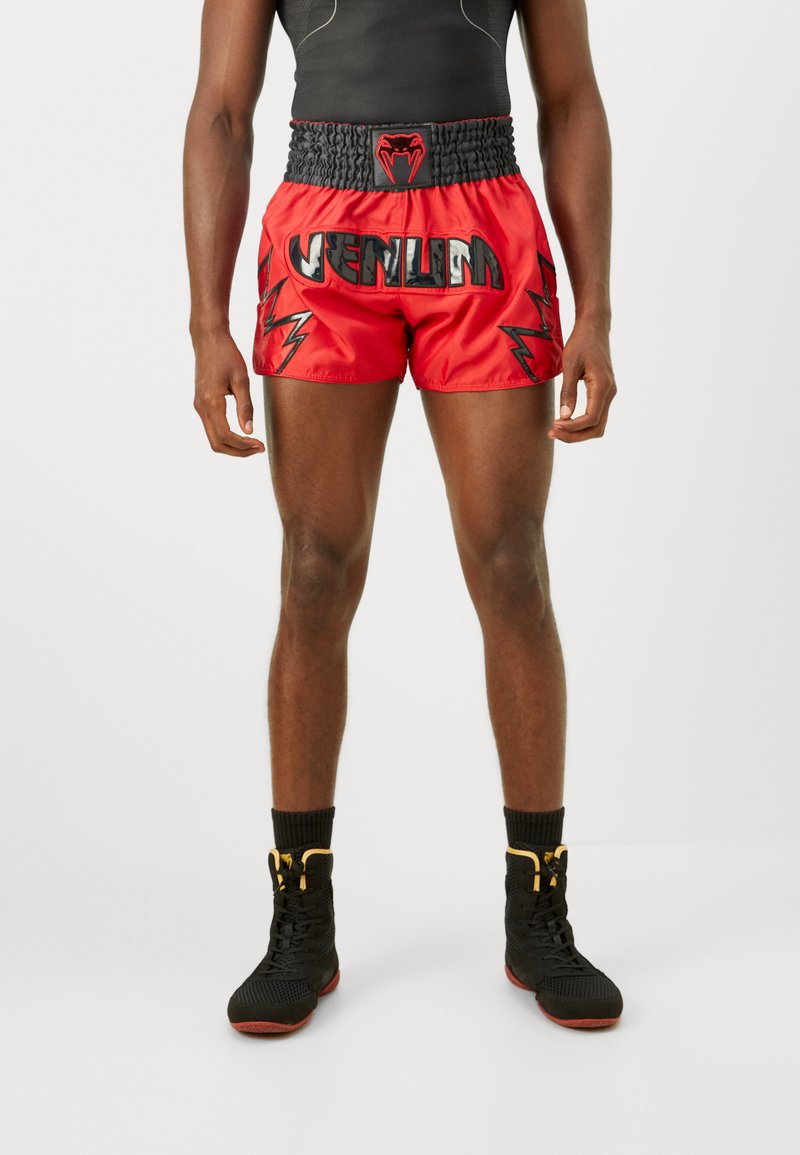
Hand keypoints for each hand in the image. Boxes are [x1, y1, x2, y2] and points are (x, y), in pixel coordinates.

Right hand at [192, 331, 265, 456]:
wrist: (208, 339)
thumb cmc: (226, 355)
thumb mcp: (241, 379)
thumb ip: (245, 407)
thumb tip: (249, 431)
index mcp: (211, 402)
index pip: (226, 436)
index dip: (244, 445)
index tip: (260, 445)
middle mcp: (201, 407)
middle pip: (217, 444)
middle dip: (239, 451)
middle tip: (259, 449)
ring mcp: (199, 406)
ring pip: (213, 438)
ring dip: (233, 446)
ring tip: (253, 444)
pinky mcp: (200, 403)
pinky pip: (212, 428)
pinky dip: (226, 437)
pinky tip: (242, 433)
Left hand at [548, 319, 616, 442]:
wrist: (594, 327)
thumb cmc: (581, 342)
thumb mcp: (570, 365)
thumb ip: (568, 392)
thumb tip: (564, 417)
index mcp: (603, 386)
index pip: (591, 419)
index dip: (572, 428)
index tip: (554, 424)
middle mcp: (610, 392)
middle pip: (597, 428)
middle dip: (575, 436)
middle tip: (552, 433)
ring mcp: (609, 393)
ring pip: (598, 424)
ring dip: (578, 432)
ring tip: (556, 429)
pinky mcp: (604, 392)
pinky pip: (596, 415)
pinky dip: (581, 424)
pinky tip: (565, 421)